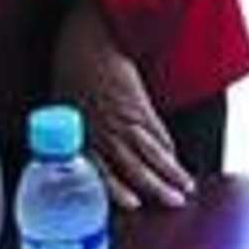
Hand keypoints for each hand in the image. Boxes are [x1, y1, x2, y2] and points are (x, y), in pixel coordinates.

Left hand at [52, 0, 194, 210]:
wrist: (89, 43)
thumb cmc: (70, 75)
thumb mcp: (62, 110)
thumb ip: (74, 137)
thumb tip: (80, 160)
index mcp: (82, 135)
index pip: (100, 171)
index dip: (118, 191)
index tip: (134, 206)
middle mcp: (104, 130)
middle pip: (134, 167)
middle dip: (156, 188)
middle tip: (173, 203)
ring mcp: (124, 118)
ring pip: (152, 152)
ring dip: (172, 173)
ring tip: (186, 187)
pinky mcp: (140, 105)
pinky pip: (158, 132)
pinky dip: (169, 148)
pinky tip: (176, 160)